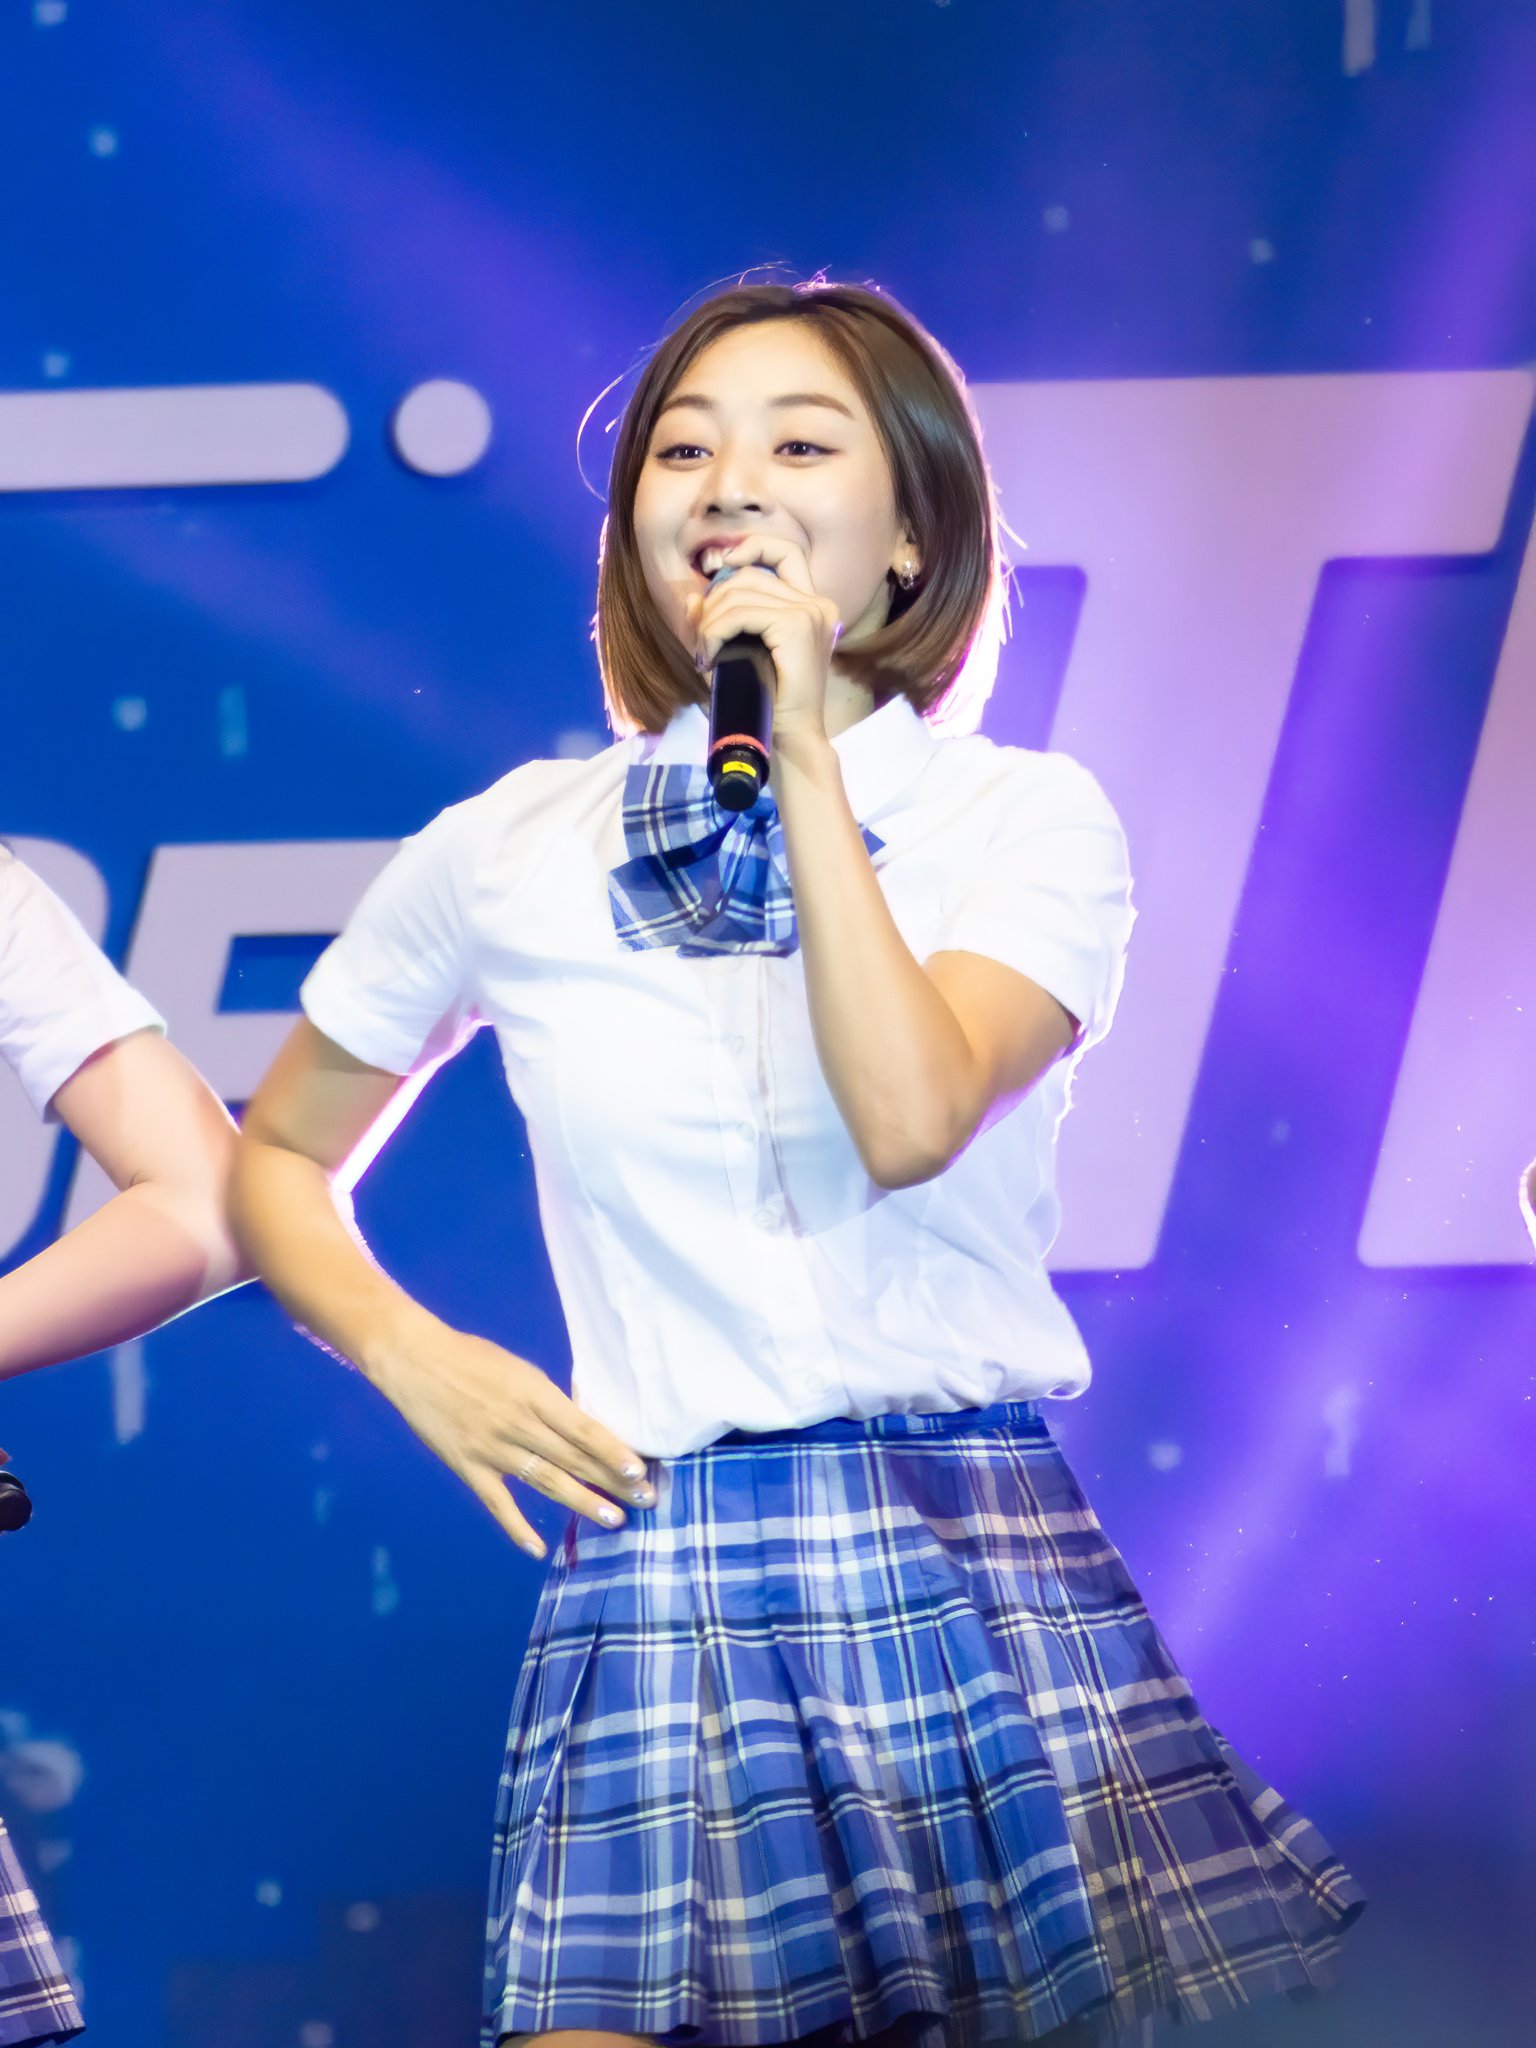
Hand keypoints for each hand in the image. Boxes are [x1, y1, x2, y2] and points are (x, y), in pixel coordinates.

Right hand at [371, 1314, 651, 1557]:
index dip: (614, 1453)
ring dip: (582, 1503)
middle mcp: (519, 1424)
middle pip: (574, 1459)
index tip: (640, 1471)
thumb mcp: (521, 1370)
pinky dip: (517, 1527)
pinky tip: (537, 1549)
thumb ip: (549, 1401)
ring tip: (614, 1520)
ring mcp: (492, 1449)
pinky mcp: (467, 1467)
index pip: (584, 1429)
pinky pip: (497, 1503)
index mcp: (535, 1394)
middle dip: (613, 1482)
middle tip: (646, 1501)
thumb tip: (585, 1430)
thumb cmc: (472, 1358)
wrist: (414, 1360)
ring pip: (546, 1482)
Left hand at [685, 536, 840, 741]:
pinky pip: (742, 613)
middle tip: (702, 637)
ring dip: (711, 621)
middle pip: (752, 574)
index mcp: (812, 606)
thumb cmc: (766, 703)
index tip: (720, 566)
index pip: (785, 551)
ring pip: (741, 593)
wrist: (790, 739)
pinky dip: (716, 631)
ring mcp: (810, 613)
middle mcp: (817, 604)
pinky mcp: (798, 627)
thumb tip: (692, 599)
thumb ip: (719, 623)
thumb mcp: (739, 654)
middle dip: (716, 600)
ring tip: (704, 652)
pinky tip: (710, 655)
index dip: (752, 547)